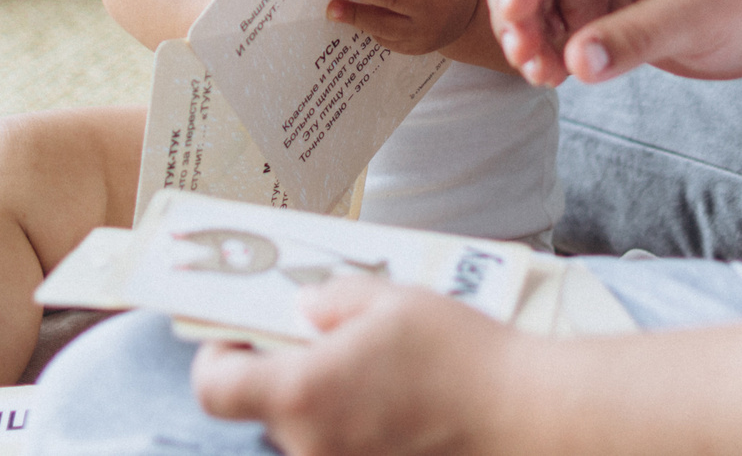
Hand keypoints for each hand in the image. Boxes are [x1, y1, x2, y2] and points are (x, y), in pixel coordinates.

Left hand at [191, 276, 515, 455]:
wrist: (525, 418)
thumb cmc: (460, 357)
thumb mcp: (389, 300)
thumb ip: (331, 299)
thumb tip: (305, 310)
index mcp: (301, 392)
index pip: (215, 389)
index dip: (216, 358)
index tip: (239, 333)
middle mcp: (310, 444)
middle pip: (266, 408)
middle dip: (287, 371)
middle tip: (327, 336)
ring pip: (309, 430)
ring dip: (327, 400)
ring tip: (376, 368)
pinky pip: (345, 448)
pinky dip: (358, 425)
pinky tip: (399, 402)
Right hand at [487, 0, 741, 85]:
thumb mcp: (695, 14)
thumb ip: (635, 36)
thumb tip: (578, 61)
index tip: (515, 12)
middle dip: (517, 7)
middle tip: (525, 54)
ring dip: (527, 35)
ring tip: (540, 74)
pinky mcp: (600, 11)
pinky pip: (556, 28)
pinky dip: (546, 51)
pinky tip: (553, 76)